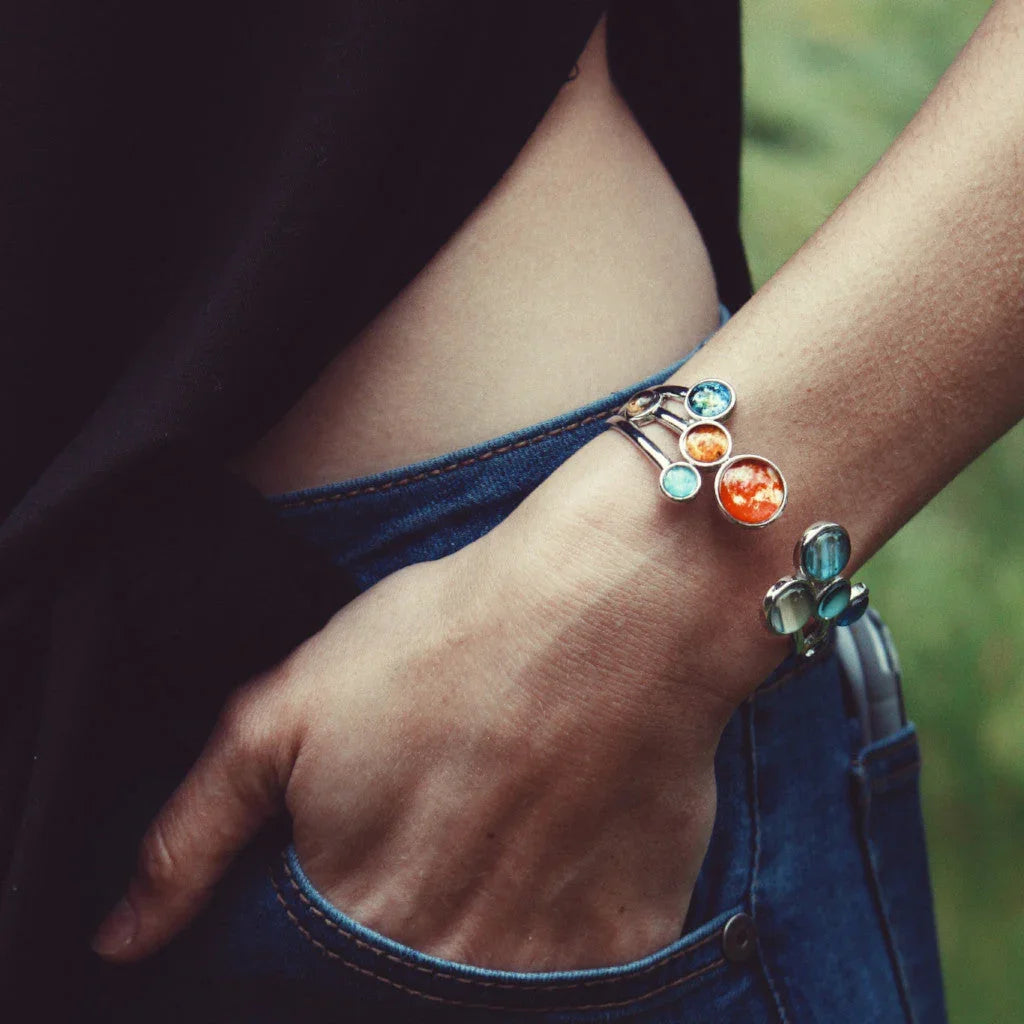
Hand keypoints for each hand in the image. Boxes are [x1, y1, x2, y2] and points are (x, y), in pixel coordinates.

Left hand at [91, 436, 779, 968]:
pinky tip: (550, 837)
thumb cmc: (447, 642)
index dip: (307, 930)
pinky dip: (550, 923)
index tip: (335, 872)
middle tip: (423, 828)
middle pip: (391, 985)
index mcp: (354, 923)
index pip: (293, 986)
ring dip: (469, 931)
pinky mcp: (629, 942)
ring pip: (479, 989)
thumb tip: (118, 943)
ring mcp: (551, 969)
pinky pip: (573, 974)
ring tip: (485, 825)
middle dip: (390, 922)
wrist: (613, 606)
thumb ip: (191, 839)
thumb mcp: (286, 712)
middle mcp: (450, 971)